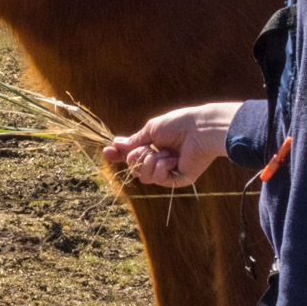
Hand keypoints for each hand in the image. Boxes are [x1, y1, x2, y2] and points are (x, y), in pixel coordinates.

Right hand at [101, 101, 240, 187]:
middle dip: (136, 157)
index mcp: (154, 146)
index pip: (132, 155)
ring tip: (165, 152)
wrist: (199, 129)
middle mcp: (160, 160)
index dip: (119, 155)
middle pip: (134, 168)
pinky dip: (161, 166)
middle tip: (146, 148)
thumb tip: (116, 144)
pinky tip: (172, 158)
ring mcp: (168, 172)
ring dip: (150, 161)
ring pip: (143, 176)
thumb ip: (134, 140)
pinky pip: (157, 179)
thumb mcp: (151, 130)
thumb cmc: (178, 125)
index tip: (107, 151)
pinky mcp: (177, 180)